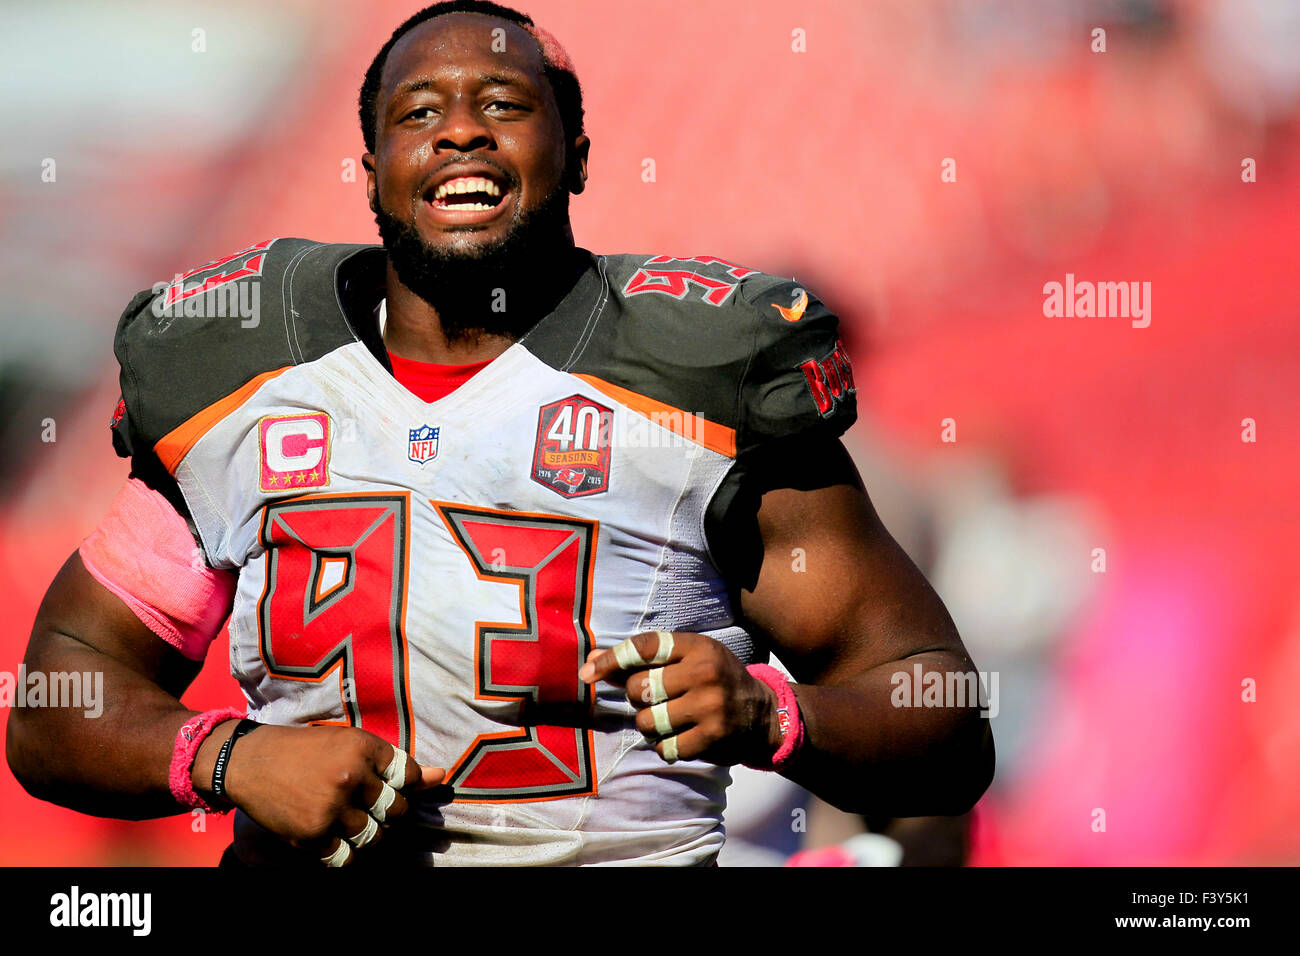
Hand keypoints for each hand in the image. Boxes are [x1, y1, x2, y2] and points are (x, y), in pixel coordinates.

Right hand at [204, 724, 444, 865]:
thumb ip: (393, 763)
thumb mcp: (348, 743)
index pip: (407, 776)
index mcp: (362, 747)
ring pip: (375, 837)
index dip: (402, 784)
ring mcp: (332, 808)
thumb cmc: (304, 749)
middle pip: (397, 810)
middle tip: (366, 804)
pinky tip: (332, 836)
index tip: (385, 784)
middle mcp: (351, 777)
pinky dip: (344, 852)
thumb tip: (442, 777)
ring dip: (367, 834)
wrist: (248, 762)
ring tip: (348, 819)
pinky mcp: (312, 835)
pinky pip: (346, 858)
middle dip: (388, 812)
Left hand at [578, 631, 783, 765]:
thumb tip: (591, 666)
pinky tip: (681, 738)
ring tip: (668, 720)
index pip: (645, 648)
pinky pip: (665, 747)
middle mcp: (705, 672)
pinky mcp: (713, 737)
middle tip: (657, 699)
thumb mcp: (688, 659)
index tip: (588, 673)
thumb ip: (643, 661)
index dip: (612, 659)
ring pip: (648, 720)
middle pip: (640, 687)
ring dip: (650, 725)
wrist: (762, 714)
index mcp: (697, 647)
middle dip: (638, 697)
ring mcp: (710, 706)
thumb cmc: (714, 681)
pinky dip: (665, 747)